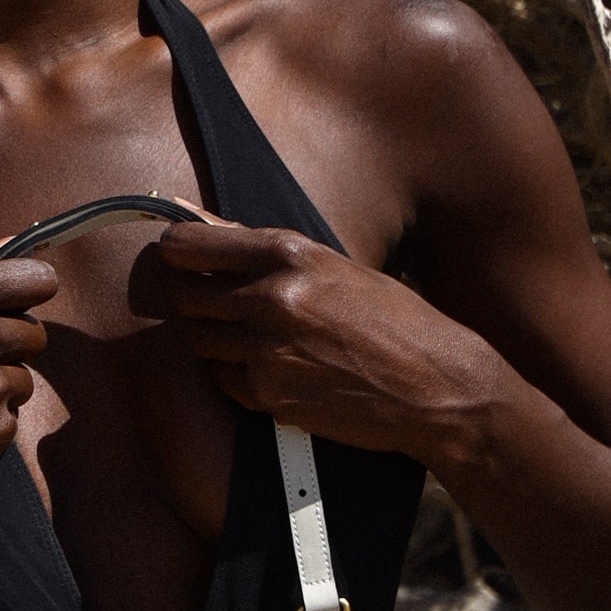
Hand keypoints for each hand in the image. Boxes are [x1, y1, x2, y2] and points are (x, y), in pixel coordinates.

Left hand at [142, 218, 514, 463]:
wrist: (434, 384)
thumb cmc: (391, 318)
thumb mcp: (332, 266)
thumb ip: (258, 245)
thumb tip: (188, 214)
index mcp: (290, 254)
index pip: (190, 246)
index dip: (176, 253)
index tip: (177, 259)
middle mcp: (273, 299)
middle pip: (186, 296)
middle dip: (195, 300)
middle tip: (222, 304)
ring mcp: (268, 351)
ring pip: (199, 341)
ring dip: (215, 339)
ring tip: (255, 338)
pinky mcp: (269, 396)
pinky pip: (222, 380)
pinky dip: (235, 374)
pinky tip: (272, 368)